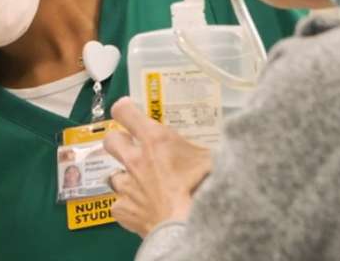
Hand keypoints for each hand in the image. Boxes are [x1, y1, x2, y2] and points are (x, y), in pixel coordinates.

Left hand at [104, 97, 211, 236]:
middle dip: (119, 142)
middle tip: (133, 147)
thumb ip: (210, 147)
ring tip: (141, 185)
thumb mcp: (214, 160)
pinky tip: (141, 210)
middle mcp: (135, 159)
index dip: (125, 110)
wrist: (189, 229)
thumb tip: (228, 140)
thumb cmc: (206, 192)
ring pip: (113, 174)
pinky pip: (119, 205)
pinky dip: (128, 206)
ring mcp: (127, 186)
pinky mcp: (124, 210)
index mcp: (155, 140)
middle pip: (111, 140)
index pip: (124, 111)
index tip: (130, 111)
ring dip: (125, 177)